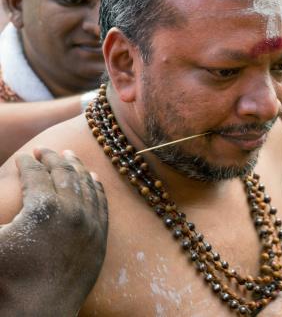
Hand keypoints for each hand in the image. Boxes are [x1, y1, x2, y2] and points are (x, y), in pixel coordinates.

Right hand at [0, 147, 107, 316]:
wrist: (37, 313)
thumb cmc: (6, 279)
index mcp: (42, 208)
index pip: (36, 174)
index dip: (27, 163)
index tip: (23, 158)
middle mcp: (72, 211)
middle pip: (64, 173)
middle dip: (52, 158)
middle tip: (43, 150)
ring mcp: (90, 224)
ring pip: (86, 185)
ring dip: (76, 167)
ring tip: (68, 154)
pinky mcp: (100, 237)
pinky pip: (102, 203)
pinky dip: (97, 187)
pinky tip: (93, 177)